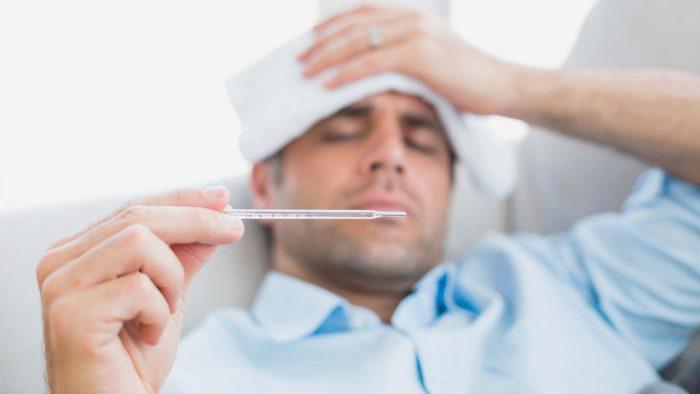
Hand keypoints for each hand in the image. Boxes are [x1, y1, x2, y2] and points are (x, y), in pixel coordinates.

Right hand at [36, 186, 244, 392]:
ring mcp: (61, 286)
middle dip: (196, 221)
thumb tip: (216, 214)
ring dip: (171, 278)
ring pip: (140, 242)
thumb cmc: (132, 358)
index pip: (134, 208)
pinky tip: (147, 334)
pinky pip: (138, 288)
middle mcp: (60, 262)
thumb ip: (185, 255)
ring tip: (165, 312)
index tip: (223, 199)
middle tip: (234, 230)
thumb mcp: (168, 295)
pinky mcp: (70, 314)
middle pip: (138, 216)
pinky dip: (159, 312)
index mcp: (78, 252)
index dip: (183, 200)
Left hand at [299, 5, 521, 114]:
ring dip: (327, 57)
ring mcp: (416, 34)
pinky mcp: (420, 55)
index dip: (332, 26)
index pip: (362, 14)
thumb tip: (375, 72)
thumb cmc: (469, 81)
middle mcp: (411, 18)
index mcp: (413, 17)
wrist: (503, 86)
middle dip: (322, 43)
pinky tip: (328, 84)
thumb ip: (405, 57)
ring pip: (358, 41)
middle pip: (354, 25)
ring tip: (305, 73)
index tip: (309, 42)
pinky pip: (372, 62)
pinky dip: (346, 72)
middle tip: (298, 60)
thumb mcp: (433, 61)